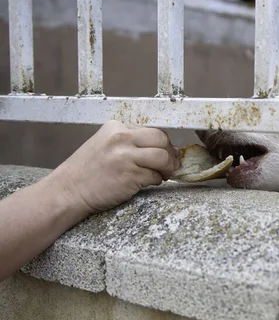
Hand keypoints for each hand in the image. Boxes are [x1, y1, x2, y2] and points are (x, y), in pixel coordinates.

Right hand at [46, 120, 179, 215]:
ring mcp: (125, 157)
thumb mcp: (105, 144)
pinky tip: (146, 183)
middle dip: (170, 153)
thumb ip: (130, 142)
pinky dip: (156, 180)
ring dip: (167, 168)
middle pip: (161, 139)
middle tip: (169, 165)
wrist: (67, 191)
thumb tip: (165, 147)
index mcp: (116, 128)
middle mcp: (121, 139)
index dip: (163, 143)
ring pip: (163, 157)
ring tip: (162, 175)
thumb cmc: (86, 171)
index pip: (152, 130)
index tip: (166, 152)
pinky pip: (154, 176)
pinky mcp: (129, 176)